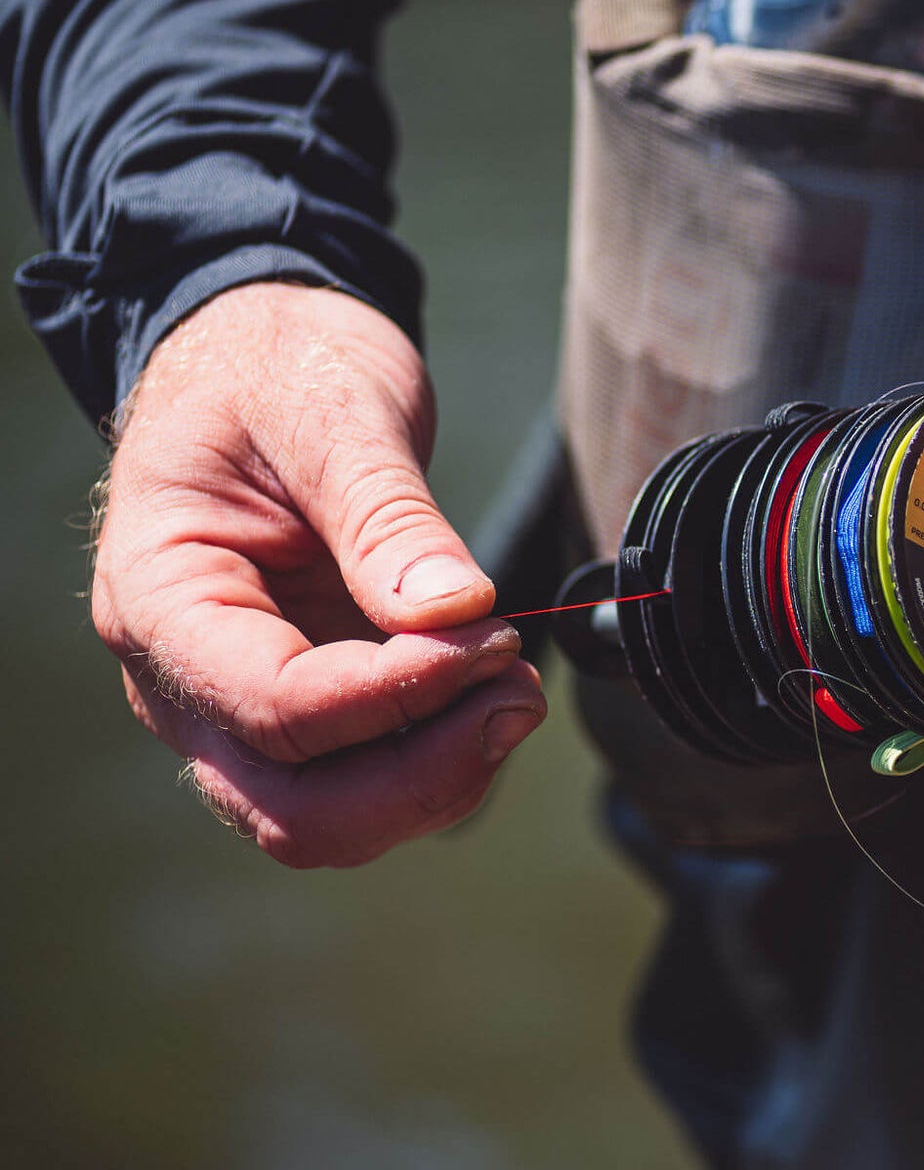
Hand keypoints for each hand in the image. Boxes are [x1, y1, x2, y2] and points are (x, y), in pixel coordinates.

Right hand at [92, 283, 546, 866]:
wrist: (266, 354)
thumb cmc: (277, 368)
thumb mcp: (334, 412)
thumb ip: (387, 515)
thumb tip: (455, 609)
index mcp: (158, 598)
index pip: (273, 707)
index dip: (396, 694)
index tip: (490, 639)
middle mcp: (184, 677)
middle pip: (294, 808)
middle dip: (422, 775)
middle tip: (519, 691)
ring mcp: (242, 703)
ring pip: (333, 816)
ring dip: (440, 776)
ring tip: (515, 684)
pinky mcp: (308, 704)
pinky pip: (369, 777)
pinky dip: (442, 755)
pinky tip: (494, 686)